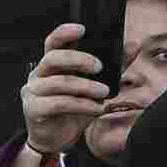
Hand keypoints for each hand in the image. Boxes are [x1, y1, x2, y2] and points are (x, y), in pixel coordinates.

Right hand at [15, 23, 107, 165]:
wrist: (59, 138)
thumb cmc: (75, 107)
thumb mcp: (97, 84)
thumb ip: (113, 65)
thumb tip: (134, 45)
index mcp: (52, 64)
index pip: (53, 42)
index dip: (64, 33)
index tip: (83, 29)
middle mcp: (39, 74)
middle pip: (53, 58)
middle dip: (79, 59)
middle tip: (100, 67)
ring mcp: (33, 91)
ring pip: (59, 82)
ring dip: (86, 86)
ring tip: (104, 92)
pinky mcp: (33, 109)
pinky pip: (58, 103)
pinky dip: (82, 105)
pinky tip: (96, 108)